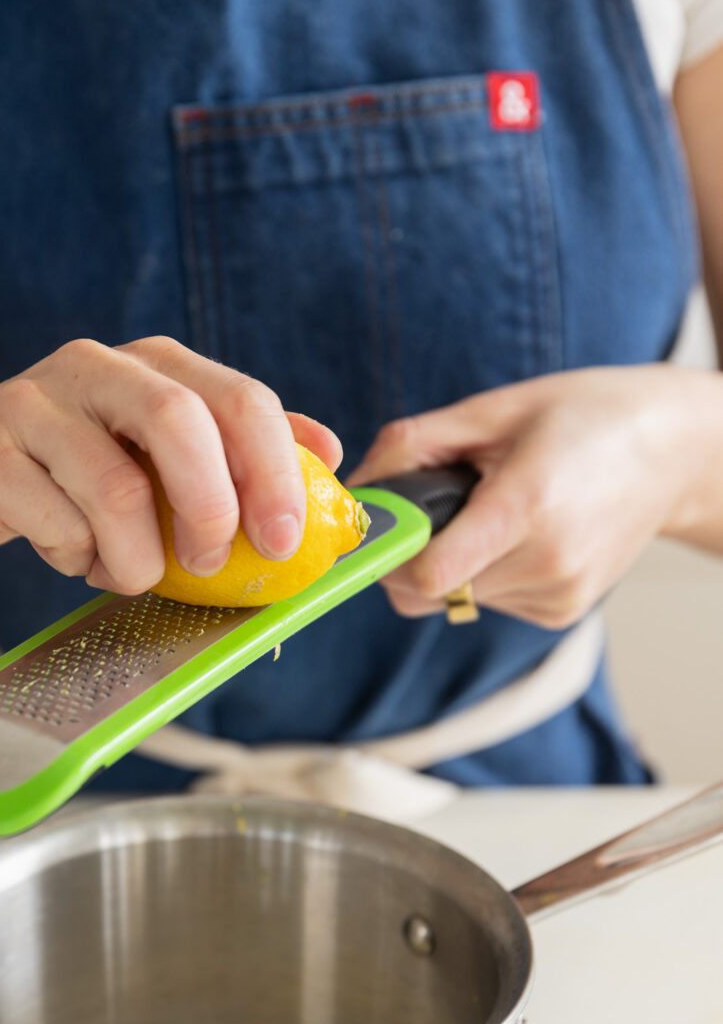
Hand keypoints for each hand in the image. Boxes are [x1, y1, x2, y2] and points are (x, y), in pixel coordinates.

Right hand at [0, 336, 340, 594]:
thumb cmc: (61, 470)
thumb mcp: (149, 453)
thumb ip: (231, 450)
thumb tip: (327, 455)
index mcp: (153, 364)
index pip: (239, 399)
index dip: (275, 472)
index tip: (287, 539)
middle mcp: (97, 368)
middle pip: (180, 420)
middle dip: (213, 506)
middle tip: (213, 563)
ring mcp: (36, 406)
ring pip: (115, 488)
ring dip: (136, 557)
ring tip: (129, 575)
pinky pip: (55, 523)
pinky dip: (77, 559)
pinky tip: (71, 558)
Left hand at [349, 365, 722, 628]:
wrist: (671, 452)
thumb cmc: (581, 416)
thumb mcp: (492, 410)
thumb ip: (412, 447)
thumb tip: (352, 489)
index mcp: (527, 506)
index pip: (427, 574)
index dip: (391, 554)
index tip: (384, 526)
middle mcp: (547, 562)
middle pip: (430, 594)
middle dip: (413, 555)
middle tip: (438, 508)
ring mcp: (558, 595)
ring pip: (455, 601)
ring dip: (452, 564)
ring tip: (494, 513)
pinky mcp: (561, 613)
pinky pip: (488, 604)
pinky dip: (485, 574)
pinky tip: (519, 535)